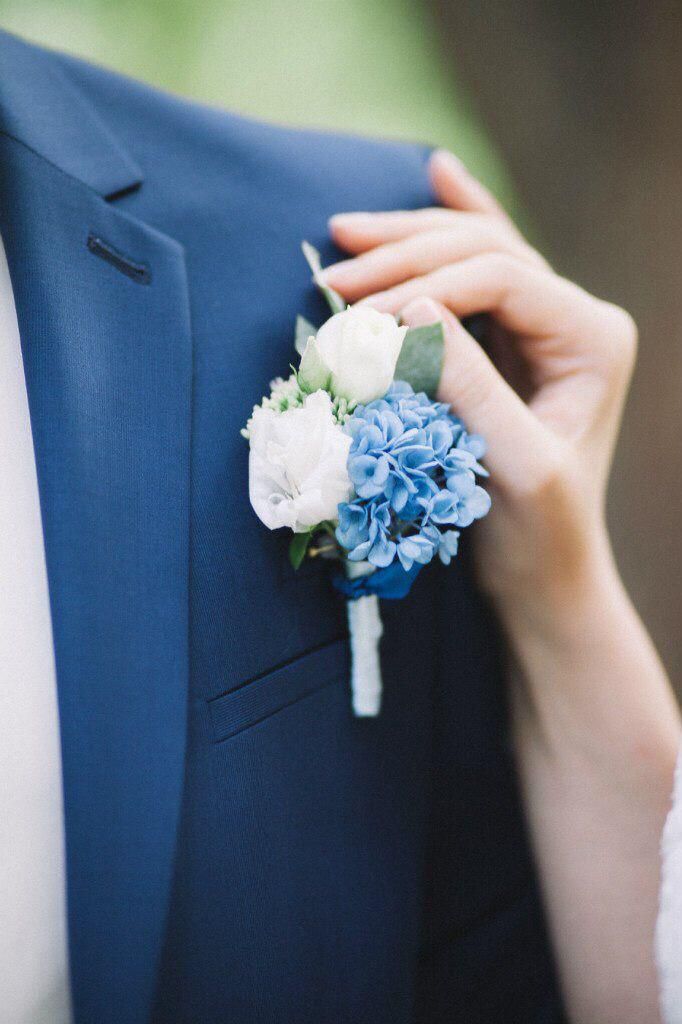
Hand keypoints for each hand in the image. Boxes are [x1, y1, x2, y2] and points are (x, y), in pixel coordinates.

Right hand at [324, 150, 637, 627]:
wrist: (543, 575)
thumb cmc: (537, 534)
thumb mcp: (511, 465)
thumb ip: (470, 385)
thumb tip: (409, 311)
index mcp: (591, 338)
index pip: (500, 279)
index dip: (426, 287)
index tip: (359, 316)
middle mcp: (574, 319)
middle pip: (485, 251)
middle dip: (405, 254)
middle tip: (331, 270)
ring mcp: (545, 327)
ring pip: (474, 252)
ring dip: (408, 239)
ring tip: (344, 232)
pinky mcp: (512, 345)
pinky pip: (478, 270)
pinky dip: (451, 226)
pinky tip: (438, 173)